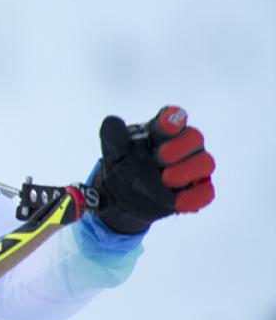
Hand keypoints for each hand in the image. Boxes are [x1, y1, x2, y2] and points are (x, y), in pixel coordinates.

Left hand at [92, 105, 214, 234]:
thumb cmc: (123, 164)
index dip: (173, 119)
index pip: (174, 117)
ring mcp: (193, 167)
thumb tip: (112, 121)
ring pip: (206, 162)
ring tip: (165, 178)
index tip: (165, 124)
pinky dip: (193, 197)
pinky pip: (205, 193)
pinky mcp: (196, 190)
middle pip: (195, 137)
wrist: (122, 197)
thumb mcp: (114, 152)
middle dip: (179, 147)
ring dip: (187, 170)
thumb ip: (114, 136)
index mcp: (162, 131)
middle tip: (159, 158)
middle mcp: (183, 145)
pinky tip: (176, 202)